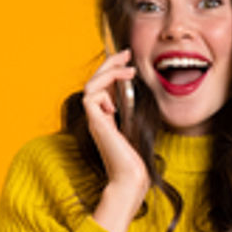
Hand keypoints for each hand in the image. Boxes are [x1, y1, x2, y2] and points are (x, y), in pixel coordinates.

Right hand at [77, 47, 147, 231]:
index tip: (128, 59)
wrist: (131, 178)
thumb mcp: (138, 126)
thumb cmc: (137, 159)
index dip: (113, 69)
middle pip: (95, 80)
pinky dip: (105, 91)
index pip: (104, 85)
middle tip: (126, 53)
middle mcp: (97, 116)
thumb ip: (133, 110)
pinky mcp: (95, 122)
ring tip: (129, 71)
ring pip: (91, 85)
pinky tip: (118, 103)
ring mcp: (95, 119)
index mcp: (106, 116)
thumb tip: (140, 89)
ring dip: (109, 73)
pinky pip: (91, 95)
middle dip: (110, 63)